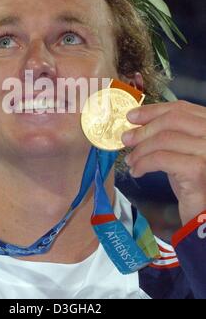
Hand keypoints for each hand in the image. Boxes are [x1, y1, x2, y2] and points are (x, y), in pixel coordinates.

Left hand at [122, 100, 205, 224]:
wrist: (205, 215)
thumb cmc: (193, 182)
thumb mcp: (182, 151)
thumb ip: (169, 134)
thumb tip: (136, 122)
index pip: (181, 109)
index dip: (153, 111)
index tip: (131, 116)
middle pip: (171, 120)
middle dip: (143, 129)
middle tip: (125, 139)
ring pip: (163, 140)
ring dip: (140, 150)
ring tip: (130, 161)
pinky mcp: (198, 169)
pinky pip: (160, 158)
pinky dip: (143, 163)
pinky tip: (136, 171)